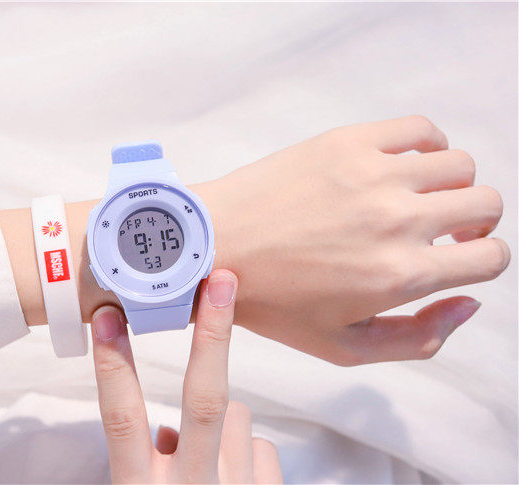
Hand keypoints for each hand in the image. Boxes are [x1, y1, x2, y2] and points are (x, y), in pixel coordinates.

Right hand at [90, 270, 281, 482]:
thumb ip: (149, 463)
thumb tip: (167, 433)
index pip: (123, 419)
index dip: (114, 365)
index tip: (108, 315)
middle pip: (204, 400)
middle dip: (213, 336)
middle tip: (221, 282)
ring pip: (239, 416)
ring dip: (224, 422)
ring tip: (214, 458)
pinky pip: (263, 448)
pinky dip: (248, 452)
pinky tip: (235, 475)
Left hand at [199, 115, 509, 364]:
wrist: (214, 247)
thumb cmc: (272, 302)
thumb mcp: (344, 346)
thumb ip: (418, 338)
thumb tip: (469, 303)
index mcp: (400, 275)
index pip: (491, 257)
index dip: (484, 259)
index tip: (461, 256)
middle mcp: (397, 220)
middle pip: (486, 204)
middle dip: (476, 222)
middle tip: (444, 229)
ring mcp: (374, 174)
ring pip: (460, 165)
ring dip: (452, 185)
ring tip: (420, 197)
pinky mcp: (348, 142)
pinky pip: (420, 129)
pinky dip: (428, 145)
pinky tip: (404, 165)